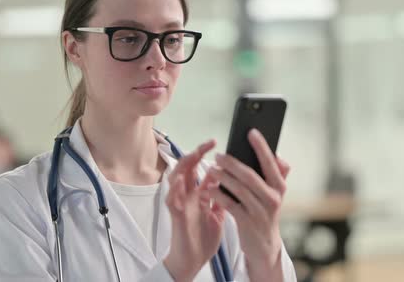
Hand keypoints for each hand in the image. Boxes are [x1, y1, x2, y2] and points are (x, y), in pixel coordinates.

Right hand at [164, 140, 225, 281]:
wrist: (194, 260)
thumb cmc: (203, 238)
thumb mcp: (217, 213)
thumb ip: (221, 196)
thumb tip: (232, 180)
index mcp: (198, 194)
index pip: (201, 170)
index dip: (208, 156)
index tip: (219, 143)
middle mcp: (188, 196)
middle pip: (187, 169)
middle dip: (196, 154)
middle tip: (208, 144)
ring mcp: (180, 204)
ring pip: (175, 179)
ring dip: (183, 167)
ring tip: (193, 155)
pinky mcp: (175, 216)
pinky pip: (171, 199)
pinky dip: (175, 188)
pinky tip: (180, 179)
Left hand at [208, 129, 290, 281]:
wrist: (264, 245)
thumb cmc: (265, 211)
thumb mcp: (274, 193)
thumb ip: (277, 174)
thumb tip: (278, 155)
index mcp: (280, 187)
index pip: (271, 163)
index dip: (261, 146)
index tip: (251, 131)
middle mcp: (273, 198)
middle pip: (250, 176)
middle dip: (233, 163)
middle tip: (219, 155)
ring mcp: (260, 212)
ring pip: (238, 189)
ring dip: (222, 177)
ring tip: (211, 169)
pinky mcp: (247, 223)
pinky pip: (230, 204)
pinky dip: (218, 194)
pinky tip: (208, 188)